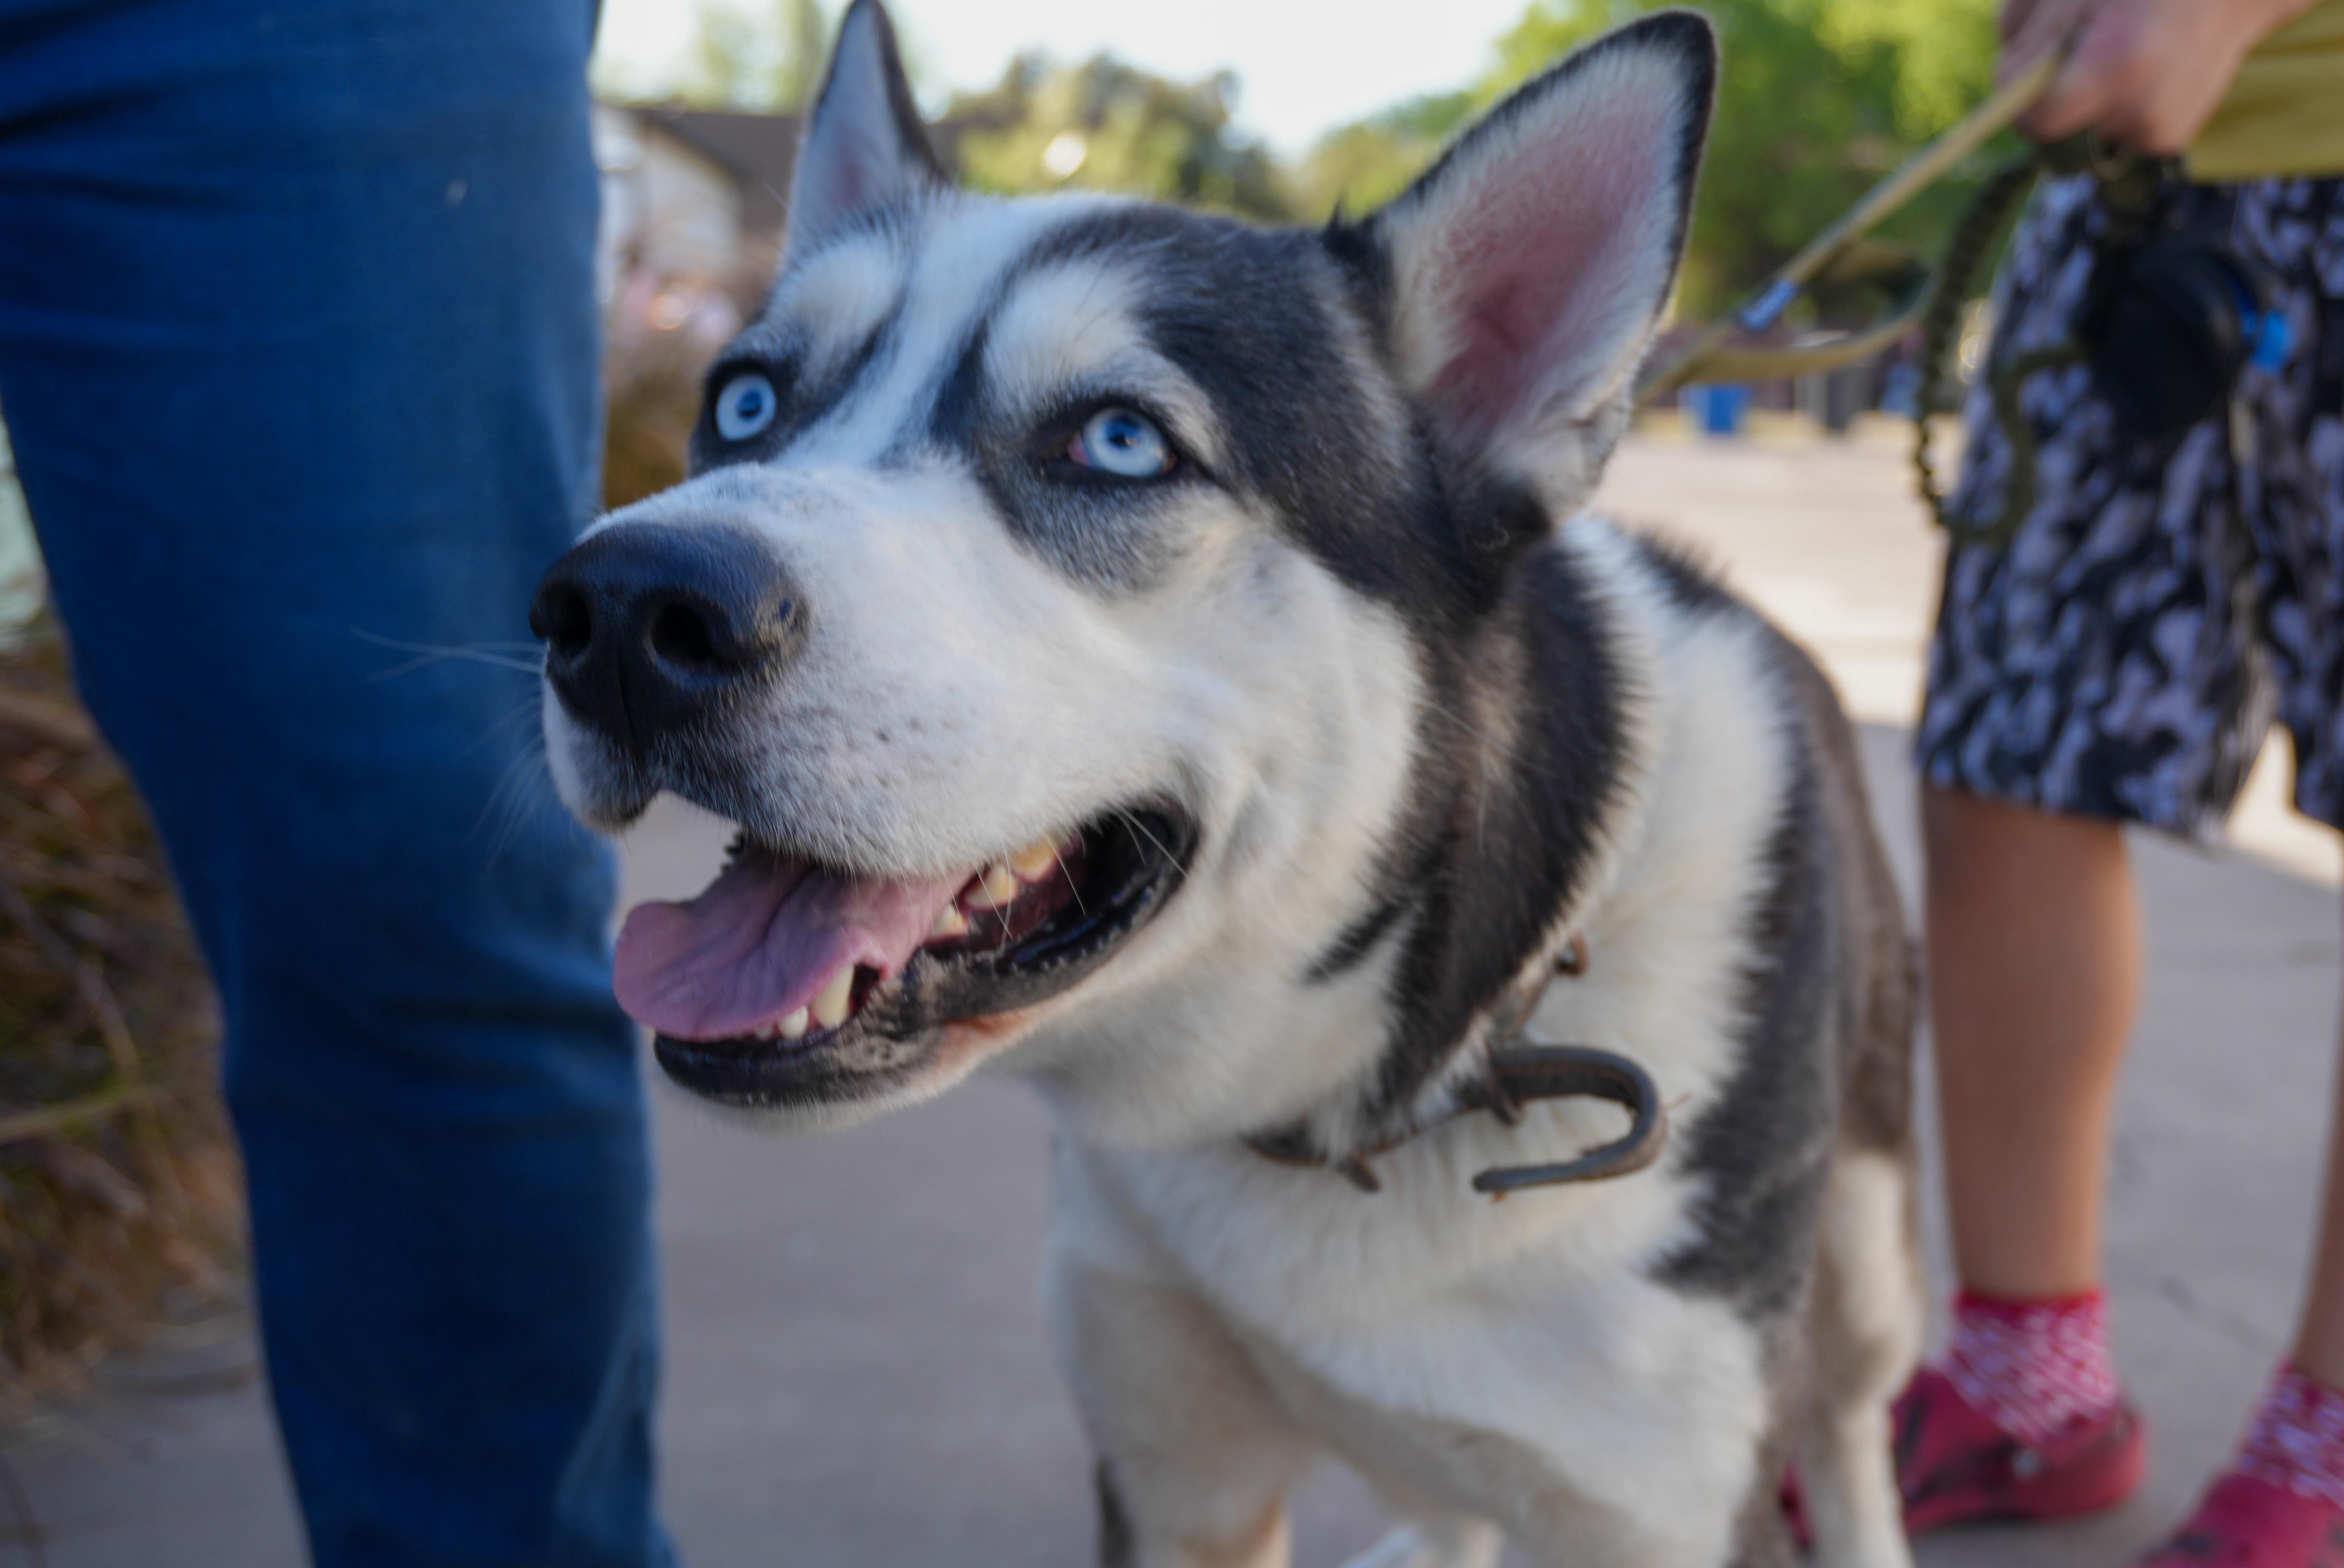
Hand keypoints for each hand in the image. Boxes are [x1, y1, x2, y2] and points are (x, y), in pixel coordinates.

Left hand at [1998, 0, 2319, 153]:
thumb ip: (2024, 31)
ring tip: (2119, 49)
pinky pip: (2110, 131)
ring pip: (2079, 130)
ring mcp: (2159, 132)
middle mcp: (2142, 112)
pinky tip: (2140, 67)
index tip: (2028, 64)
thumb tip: (2005, 83)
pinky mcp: (2169, 139)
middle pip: (2053, 128)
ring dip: (2083, 97)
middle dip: (2051, 92)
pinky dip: (2112, 104)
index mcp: (2117, 67)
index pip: (2035, 120)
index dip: (2021, 93)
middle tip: (2084, 43)